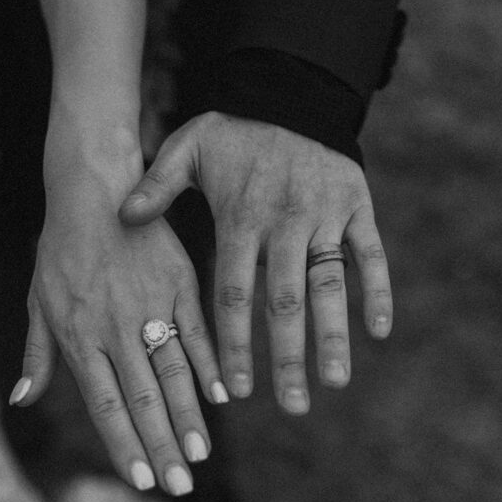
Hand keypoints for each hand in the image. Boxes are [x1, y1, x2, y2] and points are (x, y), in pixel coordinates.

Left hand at [12, 120, 222, 495]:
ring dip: (188, 416)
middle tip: (179, 487)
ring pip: (173, 372)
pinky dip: (210, 364)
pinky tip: (222, 396)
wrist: (94, 188)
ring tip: (201, 454)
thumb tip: (24, 400)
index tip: (141, 480)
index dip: (124, 445)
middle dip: (162, 447)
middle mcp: (115, 328)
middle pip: (142, 399)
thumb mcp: (38, 299)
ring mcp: (149, 305)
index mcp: (80, 336)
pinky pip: (197, 331)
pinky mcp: (178, 283)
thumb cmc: (60, 248)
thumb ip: (36, 353)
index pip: (106, 405)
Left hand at [119, 112, 392, 414]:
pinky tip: (378, 331)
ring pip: (329, 284)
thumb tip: (122, 217)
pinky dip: (377, 289)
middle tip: (291, 407)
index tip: (237, 388)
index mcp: (241, 218)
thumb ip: (157, 184)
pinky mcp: (357, 206)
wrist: (290, 95)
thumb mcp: (187, 148)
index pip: (234, 292)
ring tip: (334, 383)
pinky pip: (371, 254)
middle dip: (288, 356)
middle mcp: (284, 222)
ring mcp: (324, 215)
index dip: (236, 342)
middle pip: (284, 300)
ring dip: (333, 335)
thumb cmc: (232, 133)